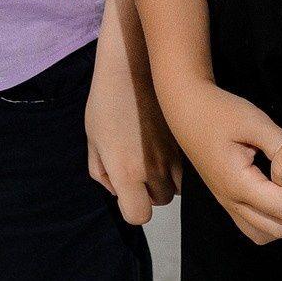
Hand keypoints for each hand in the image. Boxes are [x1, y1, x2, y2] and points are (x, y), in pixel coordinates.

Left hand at [85, 37, 180, 224]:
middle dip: (149, 190)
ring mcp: (175, 155)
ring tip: (155, 153)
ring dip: (167, 177)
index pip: (137, 215)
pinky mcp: (187, 141)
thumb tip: (118, 188)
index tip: (129, 192)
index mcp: (126, 172)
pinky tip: (166, 143)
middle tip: (140, 164)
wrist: (135, 65)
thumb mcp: (93, 140)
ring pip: (177, 186)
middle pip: (159, 200)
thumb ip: (102, 173)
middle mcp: (154, 169)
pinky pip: (188, 167)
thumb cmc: (107, 100)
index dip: (132, 207)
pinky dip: (179, 163)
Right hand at [160, 81, 281, 243]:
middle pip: (276, 229)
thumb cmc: (219, 112)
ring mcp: (227, 203)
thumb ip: (280, 144)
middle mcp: (231, 200)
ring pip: (264, 234)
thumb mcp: (253, 121)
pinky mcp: (227, 200)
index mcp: (237, 183)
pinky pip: (253, 226)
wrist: (188, 111)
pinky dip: (273, 222)